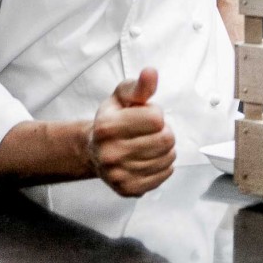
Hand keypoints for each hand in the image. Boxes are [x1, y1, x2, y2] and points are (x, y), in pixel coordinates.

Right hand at [89, 68, 175, 196]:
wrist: (94, 151)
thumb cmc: (113, 120)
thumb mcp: (123, 97)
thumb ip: (139, 86)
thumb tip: (151, 73)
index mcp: (107, 127)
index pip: (157, 119)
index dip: (155, 114)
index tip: (143, 116)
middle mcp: (110, 154)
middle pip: (166, 140)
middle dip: (164, 132)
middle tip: (149, 132)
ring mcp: (118, 174)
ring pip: (168, 158)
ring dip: (165, 149)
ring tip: (148, 145)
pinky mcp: (128, 189)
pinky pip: (164, 175)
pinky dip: (163, 166)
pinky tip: (149, 159)